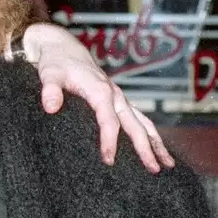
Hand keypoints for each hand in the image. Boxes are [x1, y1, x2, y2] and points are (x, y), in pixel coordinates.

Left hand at [18, 24, 173, 171]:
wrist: (62, 47)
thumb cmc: (56, 62)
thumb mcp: (49, 74)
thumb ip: (50, 90)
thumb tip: (51, 106)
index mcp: (101, 92)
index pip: (109, 121)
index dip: (110, 141)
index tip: (109, 160)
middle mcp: (114, 95)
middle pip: (134, 125)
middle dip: (145, 148)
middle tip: (153, 170)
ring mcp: (118, 98)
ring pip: (142, 122)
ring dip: (156, 143)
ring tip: (168, 164)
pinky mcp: (116, 100)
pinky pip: (137, 119)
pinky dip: (149, 134)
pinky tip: (156, 149)